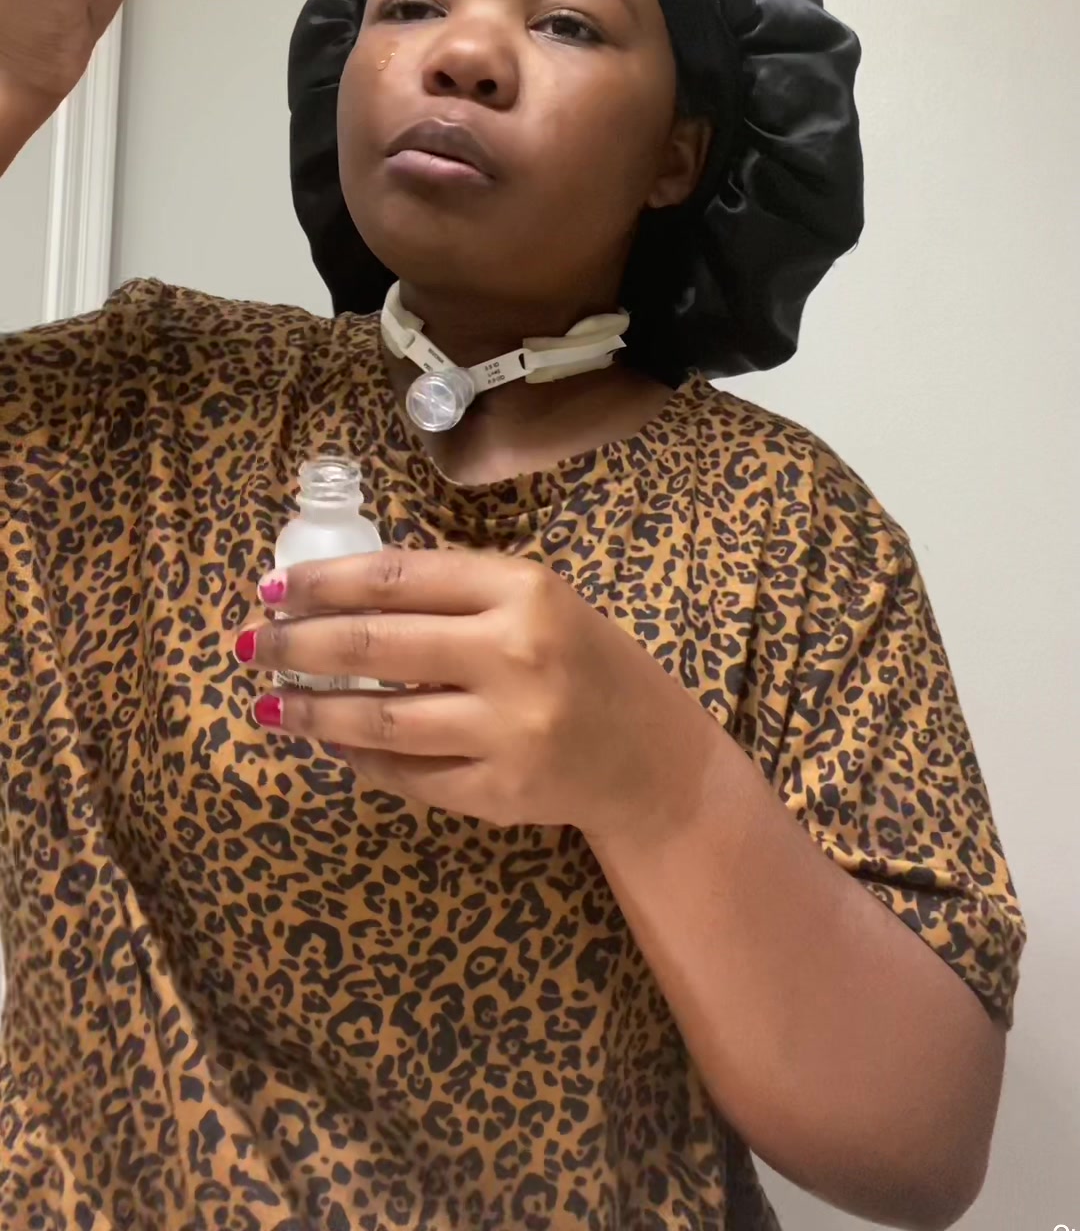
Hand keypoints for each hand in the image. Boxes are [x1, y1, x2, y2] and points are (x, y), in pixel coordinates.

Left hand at [235, 549, 719, 840]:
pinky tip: (329, 743)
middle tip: (249, 646)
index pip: (398, 578)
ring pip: (381, 720)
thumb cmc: (580, 659)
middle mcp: (514, 655)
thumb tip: (331, 599)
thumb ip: (451, 595)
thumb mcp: (533, 600)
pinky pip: (406, 775)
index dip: (324, 583)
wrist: (649, 755)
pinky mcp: (498, 793)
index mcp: (522, 590)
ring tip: (268, 702)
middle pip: (377, 645)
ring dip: (312, 711)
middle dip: (299, 645)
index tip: (272, 589)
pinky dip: (359, 759)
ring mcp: (507, 730)